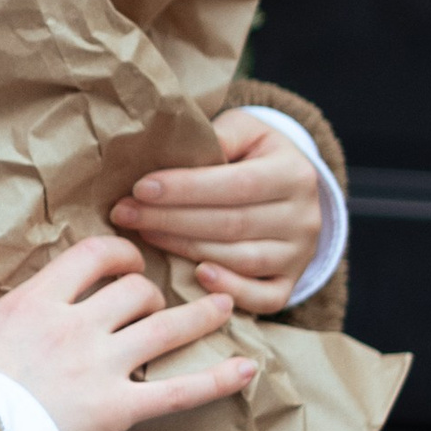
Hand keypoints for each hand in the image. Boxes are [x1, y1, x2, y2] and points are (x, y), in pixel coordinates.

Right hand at [0, 238, 254, 430]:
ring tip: (223, 307)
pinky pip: (179, 391)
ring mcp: (100, 365)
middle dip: (151, 293)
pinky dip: (217, 380)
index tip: (124, 260)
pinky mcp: (118, 410)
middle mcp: (73, 324)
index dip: (116, 253)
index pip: (91, 256)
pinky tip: (248, 371)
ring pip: (165, 327)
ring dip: (199, 316)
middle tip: (157, 305)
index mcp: (32, 301)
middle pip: (134, 289)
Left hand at [111, 108, 323, 314]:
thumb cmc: (254, 156)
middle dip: (171, 219)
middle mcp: (304, 217)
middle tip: (125, 213)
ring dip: (185, 249)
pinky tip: (197, 275)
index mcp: (294, 173)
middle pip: (231, 224)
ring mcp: (299, 255)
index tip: (140, 188)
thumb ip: (219, 136)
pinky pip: (264, 298)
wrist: (291, 189)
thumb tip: (179, 144)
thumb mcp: (246, 131)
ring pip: (241, 259)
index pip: (235, 184)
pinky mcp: (290, 283)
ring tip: (144, 235)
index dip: (186, 189)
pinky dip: (230, 289)